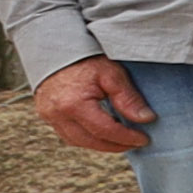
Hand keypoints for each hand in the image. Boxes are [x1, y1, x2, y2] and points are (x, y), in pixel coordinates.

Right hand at [31, 55, 154, 154]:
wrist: (55, 47)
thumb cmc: (84, 58)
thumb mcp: (111, 73)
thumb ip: (128, 98)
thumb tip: (146, 119)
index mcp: (73, 104)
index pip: (105, 130)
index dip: (126, 138)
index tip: (144, 140)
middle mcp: (57, 114)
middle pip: (90, 141)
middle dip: (116, 146)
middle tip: (135, 143)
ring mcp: (48, 116)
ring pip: (77, 141)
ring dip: (101, 144)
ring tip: (121, 140)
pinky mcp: (46, 115)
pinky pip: (67, 134)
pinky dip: (86, 137)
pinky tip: (102, 133)